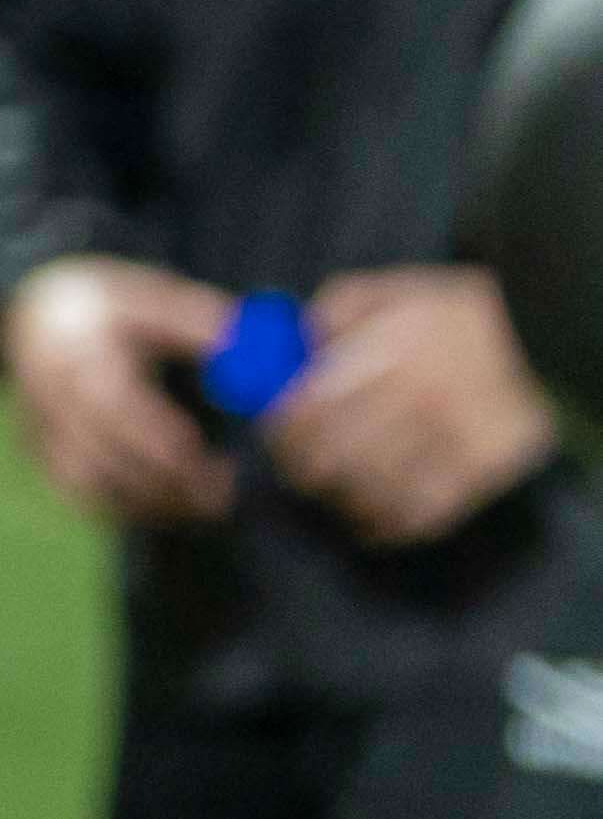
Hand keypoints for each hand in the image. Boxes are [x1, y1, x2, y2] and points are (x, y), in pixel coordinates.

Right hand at [2, 257, 236, 528]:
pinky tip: (167, 504)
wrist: (32, 315)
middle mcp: (49, 394)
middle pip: (103, 454)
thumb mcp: (148, 299)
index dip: (163, 441)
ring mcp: (38, 426)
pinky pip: (78, 492)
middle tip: (222, 496)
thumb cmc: (106, 308)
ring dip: (147, 501)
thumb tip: (246, 351)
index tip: (212, 460)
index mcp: (76, 351)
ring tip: (203, 506)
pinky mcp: (38, 451)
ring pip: (88, 481)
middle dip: (166, 482)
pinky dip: (123, 506)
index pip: (115, 407)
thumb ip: (195, 323)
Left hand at [265, 266, 560, 549]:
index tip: (277, 434)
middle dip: (304, 468)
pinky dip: (388, 525)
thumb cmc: (456, 316)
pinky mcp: (484, 471)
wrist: (542, 337)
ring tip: (335, 494)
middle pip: (333, 457)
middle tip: (301, 470)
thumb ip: (336, 310)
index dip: (282, 430)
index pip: (310, 410)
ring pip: (372, 491)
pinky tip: (371, 521)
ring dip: (343, 499)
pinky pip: (422, 515)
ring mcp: (453, 439)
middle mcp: (418, 398)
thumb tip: (297, 345)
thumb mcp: (393, 292)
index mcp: (389, 352)